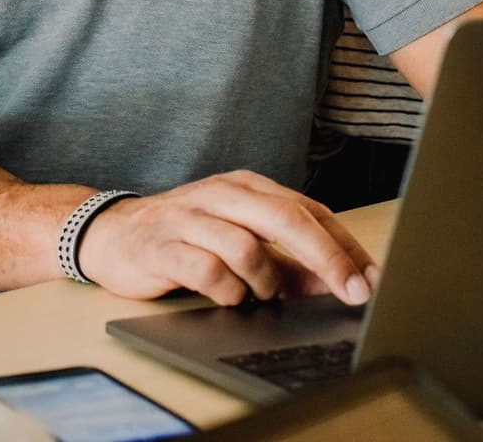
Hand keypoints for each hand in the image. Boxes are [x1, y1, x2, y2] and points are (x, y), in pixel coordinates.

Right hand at [74, 171, 378, 306]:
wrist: (112, 234)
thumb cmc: (185, 237)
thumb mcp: (241, 243)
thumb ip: (288, 262)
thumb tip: (337, 282)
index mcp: (248, 187)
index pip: (309, 210)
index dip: (344, 245)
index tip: (370, 278)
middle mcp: (223, 194)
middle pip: (287, 219)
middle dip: (327, 259)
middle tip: (353, 292)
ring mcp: (192, 217)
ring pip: (248, 246)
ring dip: (265, 281)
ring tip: (259, 293)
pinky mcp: (164, 245)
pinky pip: (209, 271)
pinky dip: (228, 290)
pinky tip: (227, 295)